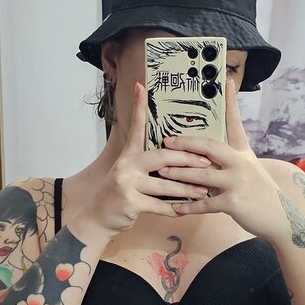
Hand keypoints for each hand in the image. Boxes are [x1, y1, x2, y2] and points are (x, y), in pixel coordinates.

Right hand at [82, 81, 215, 236]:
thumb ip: (147, 163)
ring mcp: (127, 182)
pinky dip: (174, 209)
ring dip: (187, 189)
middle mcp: (127, 165)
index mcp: (129, 154)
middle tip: (207, 162)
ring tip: (203, 190)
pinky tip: (186, 210)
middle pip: (163, 156)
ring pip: (165, 184)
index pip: (136, 127)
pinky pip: (159, 205)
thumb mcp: (129, 172)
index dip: (138, 107)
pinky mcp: (130, 202)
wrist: (98, 217)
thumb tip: (172, 155)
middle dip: (188, 159)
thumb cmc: (120, 194)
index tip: (142, 87)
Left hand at [158, 79, 279, 238]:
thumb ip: (233, 160)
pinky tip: (175, 207)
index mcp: (243, 153)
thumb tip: (209, 155)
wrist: (281, 218)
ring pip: (201, 175)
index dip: (231, 103)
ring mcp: (237, 183)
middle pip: (209, 147)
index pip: (235, 123)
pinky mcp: (234, 203)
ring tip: (162, 171)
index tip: (226, 82)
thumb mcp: (251, 170)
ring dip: (180, 173)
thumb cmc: (262, 194)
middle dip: (185, 143)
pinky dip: (189, 206)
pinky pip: (205, 203)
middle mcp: (240, 163)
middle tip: (167, 140)